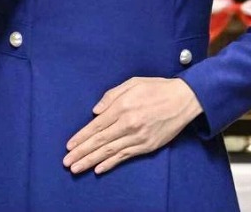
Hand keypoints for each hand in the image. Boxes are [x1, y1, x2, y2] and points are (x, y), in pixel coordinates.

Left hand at [63, 77, 202, 174]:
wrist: (183, 99)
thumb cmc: (156, 88)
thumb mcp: (133, 82)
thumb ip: (112, 95)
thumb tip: (95, 111)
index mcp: (123, 107)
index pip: (97, 125)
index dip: (82, 137)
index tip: (69, 146)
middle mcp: (129, 124)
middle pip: (100, 141)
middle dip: (82, 152)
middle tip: (67, 163)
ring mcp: (138, 137)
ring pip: (110, 152)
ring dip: (91, 161)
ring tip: (77, 168)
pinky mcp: (147, 146)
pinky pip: (125, 156)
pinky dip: (111, 164)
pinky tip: (99, 169)